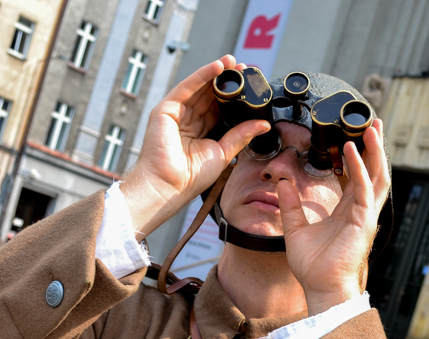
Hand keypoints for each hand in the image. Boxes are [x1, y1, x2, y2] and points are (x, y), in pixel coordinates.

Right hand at [120, 56, 270, 236]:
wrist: (169, 186)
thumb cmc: (190, 177)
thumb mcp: (223, 153)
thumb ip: (241, 135)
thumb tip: (263, 124)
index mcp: (200, 132)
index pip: (218, 108)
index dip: (232, 95)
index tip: (247, 84)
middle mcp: (187, 121)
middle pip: (208, 95)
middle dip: (225, 80)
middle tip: (242, 67)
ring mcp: (175, 114)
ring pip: (198, 88)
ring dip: (215, 73)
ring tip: (232, 61)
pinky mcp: (165, 109)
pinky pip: (186, 87)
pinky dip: (201, 75)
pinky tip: (216, 67)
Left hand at [277, 119, 389, 315]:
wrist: (320, 288)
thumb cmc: (313, 266)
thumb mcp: (295, 228)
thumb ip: (290, 204)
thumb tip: (281, 182)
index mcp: (347, 210)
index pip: (356, 176)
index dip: (358, 155)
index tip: (353, 135)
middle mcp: (360, 210)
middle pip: (373, 171)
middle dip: (374, 146)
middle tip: (372, 122)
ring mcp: (365, 215)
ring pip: (377, 175)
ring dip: (375, 151)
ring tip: (370, 128)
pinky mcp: (364, 221)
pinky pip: (364, 189)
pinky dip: (359, 169)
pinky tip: (352, 151)